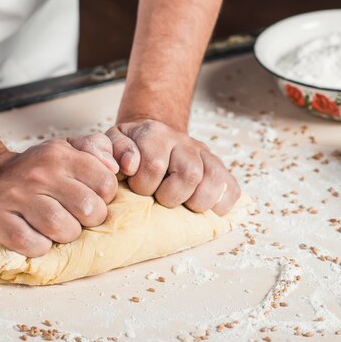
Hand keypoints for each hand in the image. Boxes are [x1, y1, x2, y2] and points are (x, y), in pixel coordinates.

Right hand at [0, 137, 117, 256]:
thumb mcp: (66, 149)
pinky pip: (32, 244)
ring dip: (66, 236)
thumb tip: (116, 167)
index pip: (105, 182)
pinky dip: (40, 247)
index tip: (92, 199)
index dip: (104, 198)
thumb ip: (96, 149)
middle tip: (77, 219)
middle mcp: (38, 174)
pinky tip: (37, 238)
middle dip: (88, 221)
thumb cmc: (36, 170)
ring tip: (58, 229)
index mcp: (60, 155)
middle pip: (87, 208)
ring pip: (61, 228)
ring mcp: (15, 197)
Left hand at [105, 119, 239, 213]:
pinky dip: (220, 204)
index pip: (154, 165)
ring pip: (213, 181)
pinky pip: (231, 189)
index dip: (143, 185)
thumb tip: (128, 165)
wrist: (151, 136)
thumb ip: (109, 150)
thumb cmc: (130, 148)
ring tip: (182, 204)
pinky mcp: (220, 168)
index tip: (137, 188)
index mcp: (155, 134)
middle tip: (160, 198)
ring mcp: (204, 155)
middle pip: (190, 174)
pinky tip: (203, 207)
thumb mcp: (112, 142)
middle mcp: (184, 141)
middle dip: (171, 196)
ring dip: (196, 202)